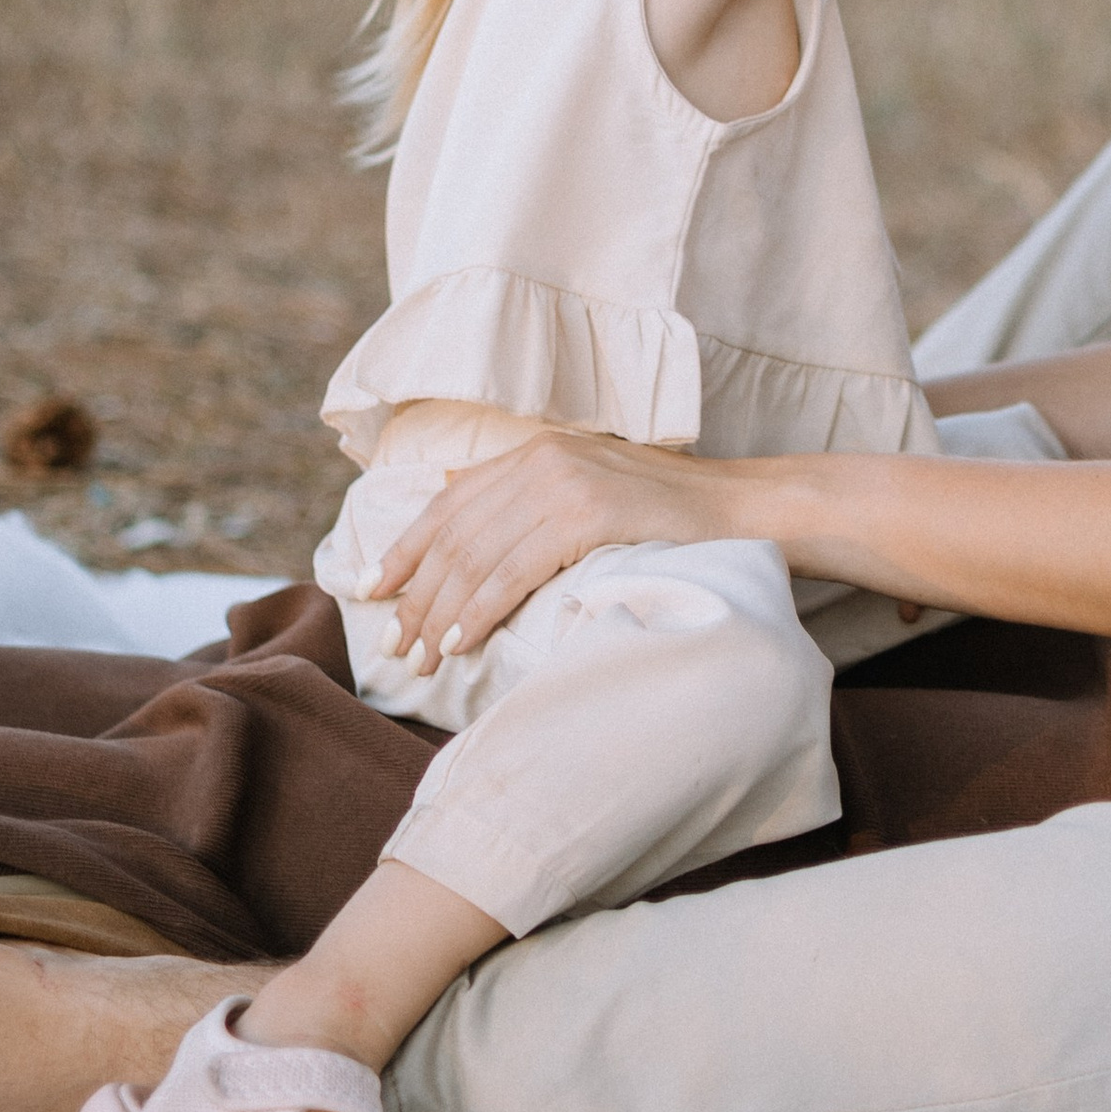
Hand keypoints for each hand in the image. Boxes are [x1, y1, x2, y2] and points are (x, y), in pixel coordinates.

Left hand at [366, 427, 752, 667]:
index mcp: (535, 453)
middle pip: (453, 533)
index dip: (404, 548)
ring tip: (421, 659)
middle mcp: (540, 459)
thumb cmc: (666, 517)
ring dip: (439, 613)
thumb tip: (456, 500)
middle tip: (394, 647)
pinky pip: (513, 570)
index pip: (449, 502)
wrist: (740, 510)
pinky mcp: (586, 513)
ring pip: (475, 555)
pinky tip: (461, 641)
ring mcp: (563, 482)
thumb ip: (529, 498)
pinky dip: (480, 610)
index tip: (370, 590)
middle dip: (416, 594)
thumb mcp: (587, 493)